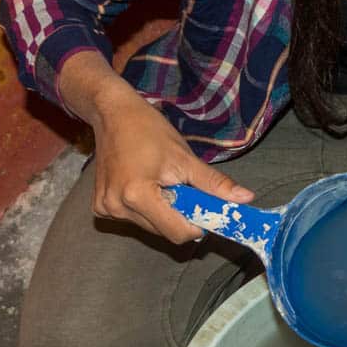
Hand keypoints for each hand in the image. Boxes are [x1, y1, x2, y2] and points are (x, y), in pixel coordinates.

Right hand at [58, 52, 254, 243]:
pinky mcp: (100, 207)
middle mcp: (118, 207)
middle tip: (181, 188)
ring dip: (163, 212)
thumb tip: (246, 198)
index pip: (177, 233)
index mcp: (138, 195)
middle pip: (163, 231)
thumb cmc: (149, 130)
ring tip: (161, 183)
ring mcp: (106, 208)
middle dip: (179, 216)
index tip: (203, 206)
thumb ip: (214, 184)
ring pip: (150, 227)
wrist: (113, 114)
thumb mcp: (185, 158)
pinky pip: (134, 219)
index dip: (196, 224)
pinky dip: (146, 208)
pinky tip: (143, 185)